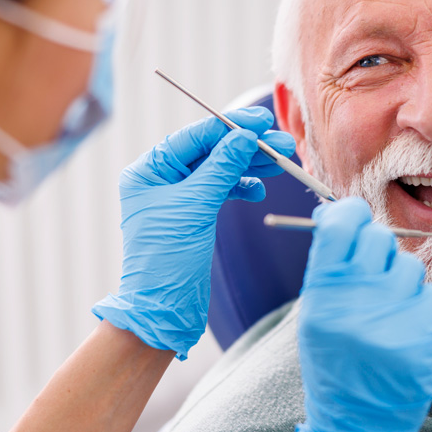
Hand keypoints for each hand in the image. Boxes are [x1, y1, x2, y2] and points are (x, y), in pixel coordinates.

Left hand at [93, 108, 294, 357]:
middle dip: (247, 146)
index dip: (230, 126)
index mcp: (149, 170)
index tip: (261, 122)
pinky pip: (222, 191)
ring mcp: (178, 197)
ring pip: (220, 170)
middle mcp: (161, 179)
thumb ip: (222, 167)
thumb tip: (245, 136)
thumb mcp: (196, 206)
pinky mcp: (194, 215)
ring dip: (251, 165)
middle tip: (282, 143)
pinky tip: (258, 190)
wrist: (164, 309)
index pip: (195, 137)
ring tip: (282, 162)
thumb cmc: (167, 258)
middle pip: (210, 151)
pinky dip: (242, 187)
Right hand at [294, 197, 431, 431]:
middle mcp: (354, 303)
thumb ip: (328, 267)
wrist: (355, 425)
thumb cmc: (333, 362)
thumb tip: (340, 213)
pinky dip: (421, 305)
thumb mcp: (315, 315)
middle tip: (372, 271)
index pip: (340, 225)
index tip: (354, 216)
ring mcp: (391, 320)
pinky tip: (405, 326)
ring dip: (401, 280)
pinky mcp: (422, 337)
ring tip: (387, 310)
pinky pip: (431, 293)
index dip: (349, 213)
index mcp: (320, 295)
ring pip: (409, 265)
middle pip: (378, 238)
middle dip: (377, 249)